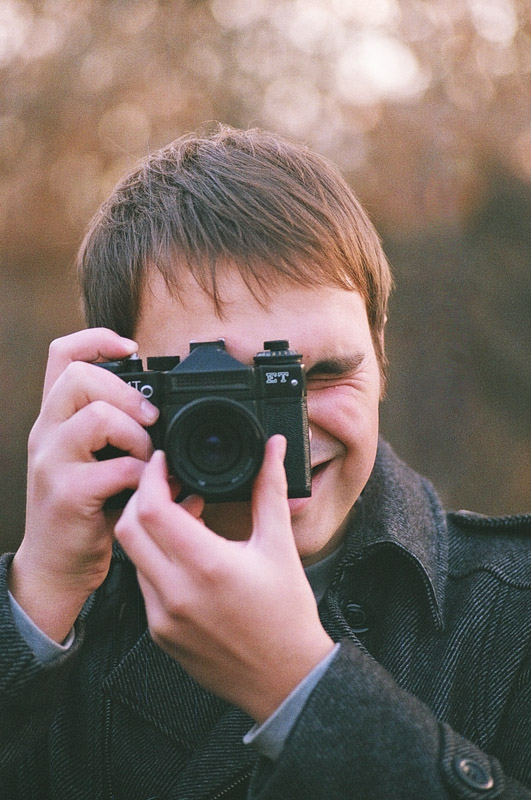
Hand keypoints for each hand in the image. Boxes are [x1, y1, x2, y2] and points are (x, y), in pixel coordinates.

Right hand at [9, 328, 159, 641]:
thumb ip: (116, 430)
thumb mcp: (91, 459)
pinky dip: (141, 474)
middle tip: (150, 420)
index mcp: (56, 418)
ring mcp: (52, 463)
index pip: (63, 355)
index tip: (131, 347)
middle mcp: (47, 433)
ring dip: (136, 433)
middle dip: (126, 391)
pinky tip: (145, 486)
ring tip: (146, 456)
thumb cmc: (84, 509)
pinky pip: (114, 468)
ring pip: (95, 416)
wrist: (57, 566)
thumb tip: (166, 412)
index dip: (96, 339)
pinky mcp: (68, 495)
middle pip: (78, 376)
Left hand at [114, 435, 333, 722]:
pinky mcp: (159, 634)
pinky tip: (186, 556)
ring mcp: (162, 617)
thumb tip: (273, 449)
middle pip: (128, 528)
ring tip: (186, 518)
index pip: (152, 508)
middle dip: (142, 498)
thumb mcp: (280, 546)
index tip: (164, 462)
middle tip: (170, 485)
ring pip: (133, 556)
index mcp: (206, 566)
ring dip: (149, 530)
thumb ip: (269, 490)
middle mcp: (176, 593)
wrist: (286, 680)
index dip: (153, 477)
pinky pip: (143, 584)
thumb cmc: (287, 617)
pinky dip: (155, 560)